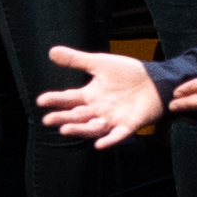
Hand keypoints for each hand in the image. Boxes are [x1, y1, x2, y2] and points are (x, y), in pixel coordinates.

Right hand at [38, 42, 168, 148]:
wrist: (155, 81)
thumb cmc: (127, 73)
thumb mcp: (101, 64)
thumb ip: (76, 60)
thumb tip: (51, 52)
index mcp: (90, 95)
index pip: (69, 98)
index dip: (55, 100)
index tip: (41, 101)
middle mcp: (98, 110)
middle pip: (77, 115)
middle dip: (62, 118)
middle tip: (48, 120)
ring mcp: (112, 119)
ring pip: (92, 127)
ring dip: (80, 129)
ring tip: (65, 129)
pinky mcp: (129, 125)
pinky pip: (117, 135)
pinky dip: (109, 140)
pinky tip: (100, 144)